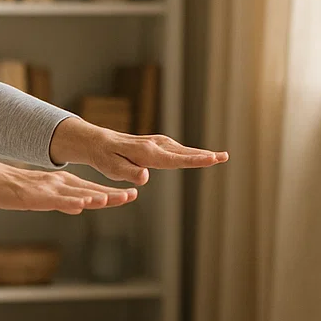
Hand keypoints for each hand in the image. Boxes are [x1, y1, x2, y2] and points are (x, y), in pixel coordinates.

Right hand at [0, 161, 138, 213]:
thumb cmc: (17, 189)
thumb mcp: (44, 197)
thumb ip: (63, 201)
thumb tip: (80, 207)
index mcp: (64, 184)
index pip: (92, 189)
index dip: (111, 193)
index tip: (131, 194)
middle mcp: (60, 184)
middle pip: (89, 190)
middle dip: (111, 194)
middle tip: (132, 195)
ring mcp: (49, 189)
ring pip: (76, 193)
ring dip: (95, 196)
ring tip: (113, 198)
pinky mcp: (36, 196)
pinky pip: (56, 199)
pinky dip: (71, 200)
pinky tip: (83, 202)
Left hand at [50, 117, 228, 184]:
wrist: (96, 142)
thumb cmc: (104, 158)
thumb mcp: (111, 168)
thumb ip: (128, 172)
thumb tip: (144, 178)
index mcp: (146, 153)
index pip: (175, 159)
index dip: (194, 160)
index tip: (212, 159)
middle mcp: (154, 145)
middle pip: (183, 152)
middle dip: (203, 155)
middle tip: (224, 157)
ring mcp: (155, 143)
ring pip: (181, 149)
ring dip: (199, 153)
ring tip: (217, 157)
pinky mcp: (154, 144)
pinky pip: (175, 148)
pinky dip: (189, 151)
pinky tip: (196, 155)